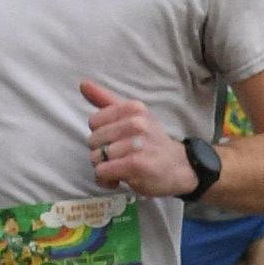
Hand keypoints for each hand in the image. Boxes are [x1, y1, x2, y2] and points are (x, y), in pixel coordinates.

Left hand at [80, 76, 195, 195]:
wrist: (180, 168)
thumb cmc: (151, 142)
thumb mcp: (134, 116)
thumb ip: (106, 101)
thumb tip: (83, 84)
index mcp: (133, 108)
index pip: (94, 121)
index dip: (101, 135)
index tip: (116, 141)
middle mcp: (136, 123)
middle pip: (93, 140)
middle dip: (101, 153)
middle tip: (120, 158)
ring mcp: (136, 144)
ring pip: (96, 158)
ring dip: (104, 169)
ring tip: (120, 169)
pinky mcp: (136, 165)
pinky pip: (102, 172)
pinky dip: (106, 180)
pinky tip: (117, 180)